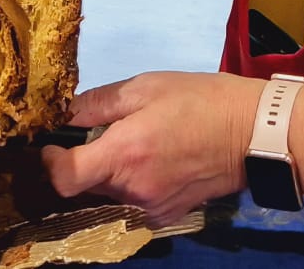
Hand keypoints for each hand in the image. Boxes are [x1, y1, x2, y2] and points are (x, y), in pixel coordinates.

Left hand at [42, 73, 263, 225]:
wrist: (252, 133)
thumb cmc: (200, 100)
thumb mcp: (146, 87)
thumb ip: (99, 102)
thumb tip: (64, 114)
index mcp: (123, 154)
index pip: (64, 179)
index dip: (50, 163)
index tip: (53, 146)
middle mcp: (131, 190)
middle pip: (87, 183)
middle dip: (88, 158)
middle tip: (110, 130)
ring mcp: (150, 208)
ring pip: (110, 192)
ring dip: (113, 170)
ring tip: (142, 141)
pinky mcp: (166, 216)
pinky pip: (134, 201)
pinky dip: (135, 183)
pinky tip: (159, 160)